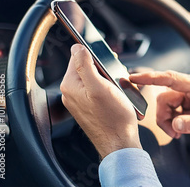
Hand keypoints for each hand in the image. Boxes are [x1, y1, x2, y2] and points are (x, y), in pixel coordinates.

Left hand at [60, 44, 141, 158]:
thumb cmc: (113, 117)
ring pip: (93, 78)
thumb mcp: (100, 86)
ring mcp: (79, 100)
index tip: (107, 63)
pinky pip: (96, 89)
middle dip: (103, 68)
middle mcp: (71, 92)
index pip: (78, 56)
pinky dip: (107, 89)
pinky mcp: (88, 107)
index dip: (95, 55)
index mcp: (70, 85)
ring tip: (116, 89)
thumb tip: (77, 47)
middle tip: (114, 79)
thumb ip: (85, 65)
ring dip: (107, 79)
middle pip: (86, 67)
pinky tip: (115, 97)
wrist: (119, 142)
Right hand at [130, 71, 189, 147]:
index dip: (152, 78)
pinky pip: (170, 110)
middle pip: (165, 97)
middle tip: (172, 132)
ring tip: (178, 133)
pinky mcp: (187, 103)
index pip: (172, 79)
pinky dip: (171, 122)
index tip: (135, 77)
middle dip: (164, 116)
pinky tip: (180, 129)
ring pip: (165, 105)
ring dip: (167, 120)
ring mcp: (189, 95)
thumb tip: (176, 124)